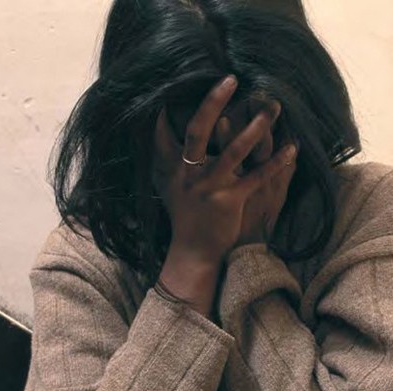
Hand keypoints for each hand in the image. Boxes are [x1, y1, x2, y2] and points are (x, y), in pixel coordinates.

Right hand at [152, 76, 296, 263]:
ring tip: (271, 108)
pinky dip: (276, 163)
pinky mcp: (230, 202)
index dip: (165, 109)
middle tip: (230, 79)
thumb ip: (164, 156)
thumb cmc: (183, 214)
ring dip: (254, 128)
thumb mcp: (167, 184)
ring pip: (233, 152)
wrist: (193, 250)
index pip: (163, 133)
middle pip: (198, 131)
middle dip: (213, 103)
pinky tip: (292, 147)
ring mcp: (209, 188)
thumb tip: (158, 126)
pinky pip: (256, 178)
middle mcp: (189, 174)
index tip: (171, 85)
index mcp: (174, 168)